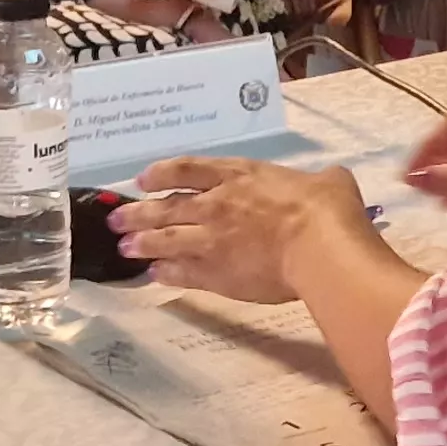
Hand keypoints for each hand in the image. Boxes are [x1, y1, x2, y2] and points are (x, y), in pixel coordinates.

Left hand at [115, 156, 389, 303]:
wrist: (319, 247)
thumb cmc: (326, 209)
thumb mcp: (327, 182)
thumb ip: (318, 181)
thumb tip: (328, 184)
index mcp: (240, 175)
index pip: (187, 169)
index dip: (161, 173)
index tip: (143, 180)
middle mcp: (216, 204)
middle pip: (166, 207)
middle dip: (138, 213)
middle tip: (117, 219)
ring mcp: (211, 240)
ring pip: (165, 240)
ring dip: (142, 243)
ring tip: (125, 248)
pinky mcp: (216, 274)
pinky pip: (182, 272)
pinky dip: (165, 273)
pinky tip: (154, 276)